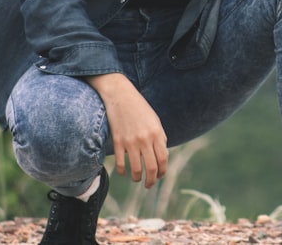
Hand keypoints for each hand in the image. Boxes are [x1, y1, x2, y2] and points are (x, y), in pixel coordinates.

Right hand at [86, 73, 167, 187]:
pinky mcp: (118, 141)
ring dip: (137, 178)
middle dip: (152, 180)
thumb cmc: (140, 108)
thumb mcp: (154, 120)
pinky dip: (123, 171)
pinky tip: (124, 172)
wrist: (120, 96)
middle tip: (149, 185)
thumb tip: (162, 156)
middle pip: (152, 168)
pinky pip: (121, 163)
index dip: (163, 171)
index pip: (163, 159)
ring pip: (136, 169)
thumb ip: (160, 138)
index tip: (160, 176)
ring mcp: (131, 141)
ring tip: (137, 179)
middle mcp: (145, 139)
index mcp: (157, 133)